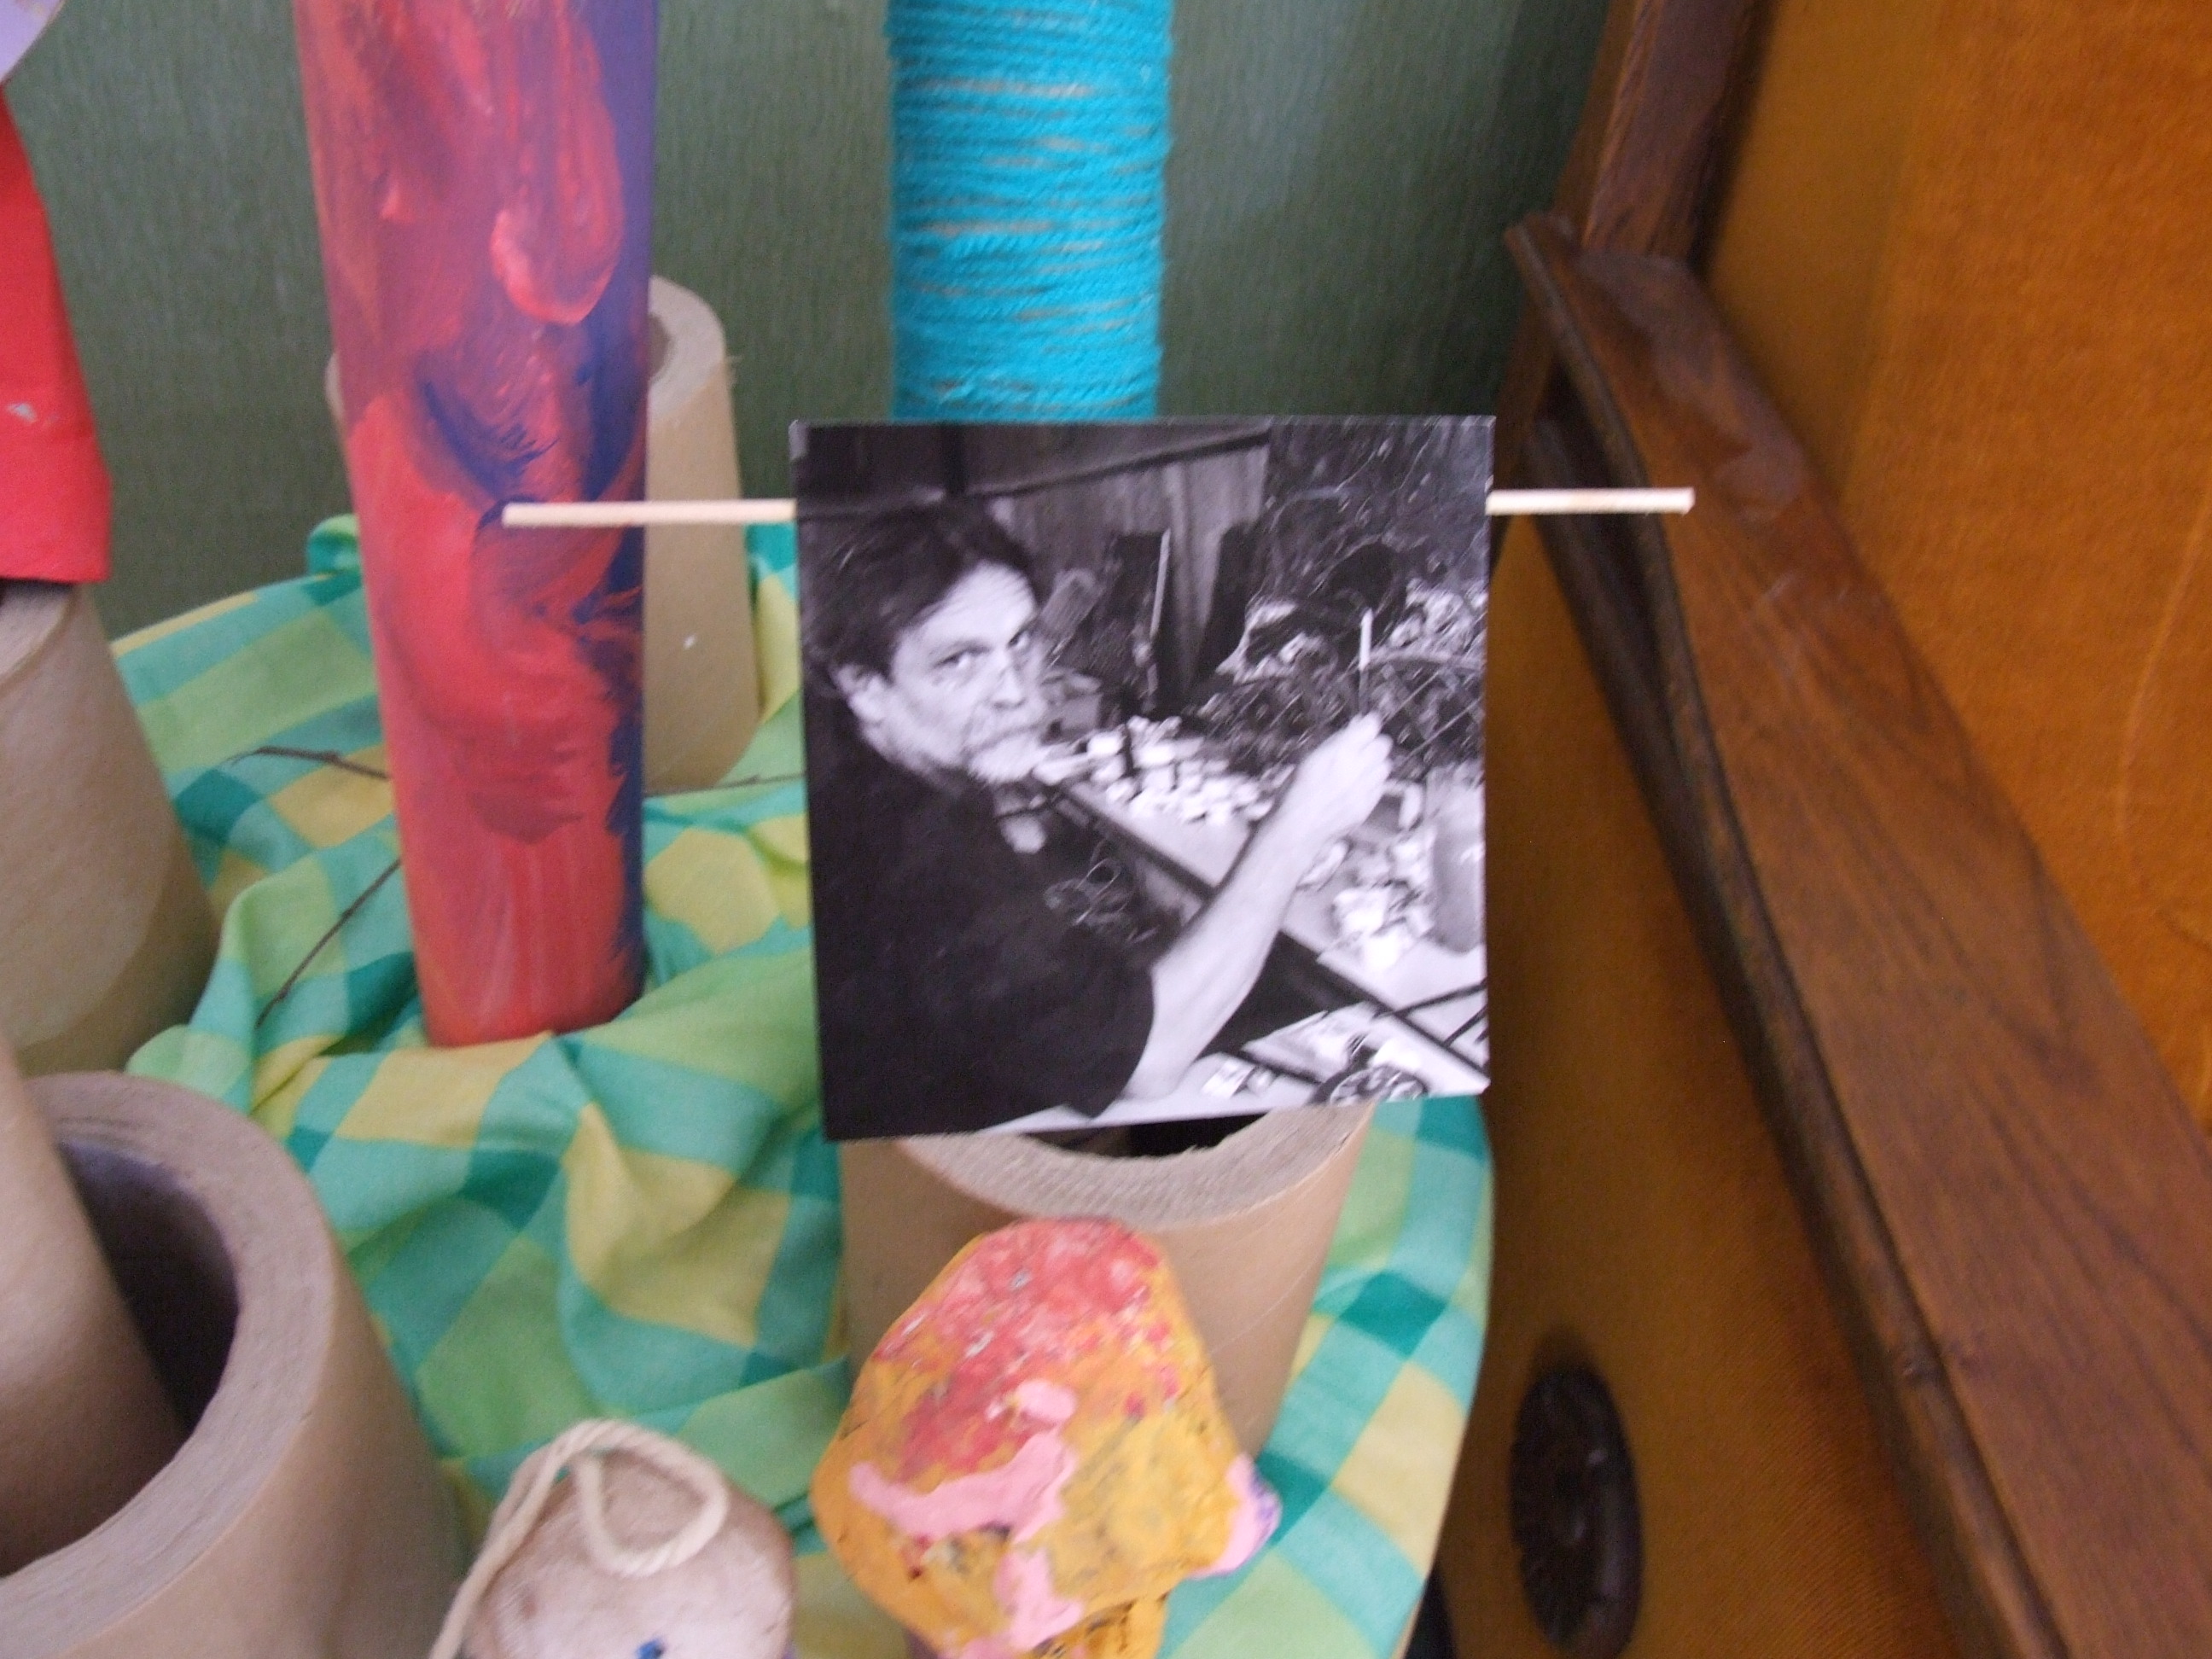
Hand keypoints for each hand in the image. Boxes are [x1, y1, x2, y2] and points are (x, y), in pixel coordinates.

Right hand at [1265, 715, 1391, 854]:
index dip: (1367, 725)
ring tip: (1359, 770)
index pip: (1371, 727)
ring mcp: (1364, 790)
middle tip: (1362, 749)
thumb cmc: (1296, 791)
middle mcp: (1356, 769)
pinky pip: (1380, 786)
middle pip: (1383, 745)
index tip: (1364, 726)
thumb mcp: (1310, 758)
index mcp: (1339, 753)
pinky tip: (1357, 787)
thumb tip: (1355, 727)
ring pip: (1385, 766)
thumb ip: (1336, 742)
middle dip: (1374, 744)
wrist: (1298, 828)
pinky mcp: (1367, 806)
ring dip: (1375, 764)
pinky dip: (1373, 784)